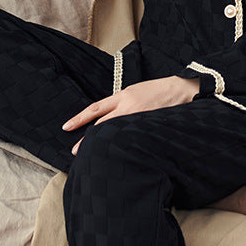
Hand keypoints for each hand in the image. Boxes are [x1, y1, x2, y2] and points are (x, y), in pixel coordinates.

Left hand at [62, 75, 200, 154]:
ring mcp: (137, 117)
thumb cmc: (156, 91)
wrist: (178, 89)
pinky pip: (131, 138)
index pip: (96, 108)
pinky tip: (117, 155)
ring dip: (102, 144)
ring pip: (114, 132)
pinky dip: (122, 146)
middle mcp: (127, 106)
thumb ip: (121, 103)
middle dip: (87, 138)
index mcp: (122, 96)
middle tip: (74, 151)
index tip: (67, 126)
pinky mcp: (147, 126)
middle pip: (101, 124)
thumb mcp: (134, 92)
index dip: (80, 118)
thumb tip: (106, 117)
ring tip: (92, 156)